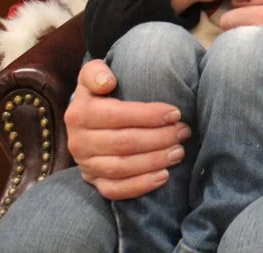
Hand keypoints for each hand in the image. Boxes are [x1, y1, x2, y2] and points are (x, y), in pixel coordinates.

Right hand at [65, 60, 190, 199]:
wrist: (86, 118)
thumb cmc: (101, 92)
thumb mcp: (93, 74)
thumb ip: (96, 72)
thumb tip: (106, 82)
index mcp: (79, 114)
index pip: (117, 116)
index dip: (148, 115)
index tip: (176, 113)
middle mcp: (78, 142)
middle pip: (123, 143)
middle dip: (159, 138)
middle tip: (184, 131)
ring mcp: (85, 164)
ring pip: (121, 168)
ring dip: (154, 161)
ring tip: (179, 151)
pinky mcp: (93, 181)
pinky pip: (115, 190)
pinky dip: (140, 186)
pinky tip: (163, 176)